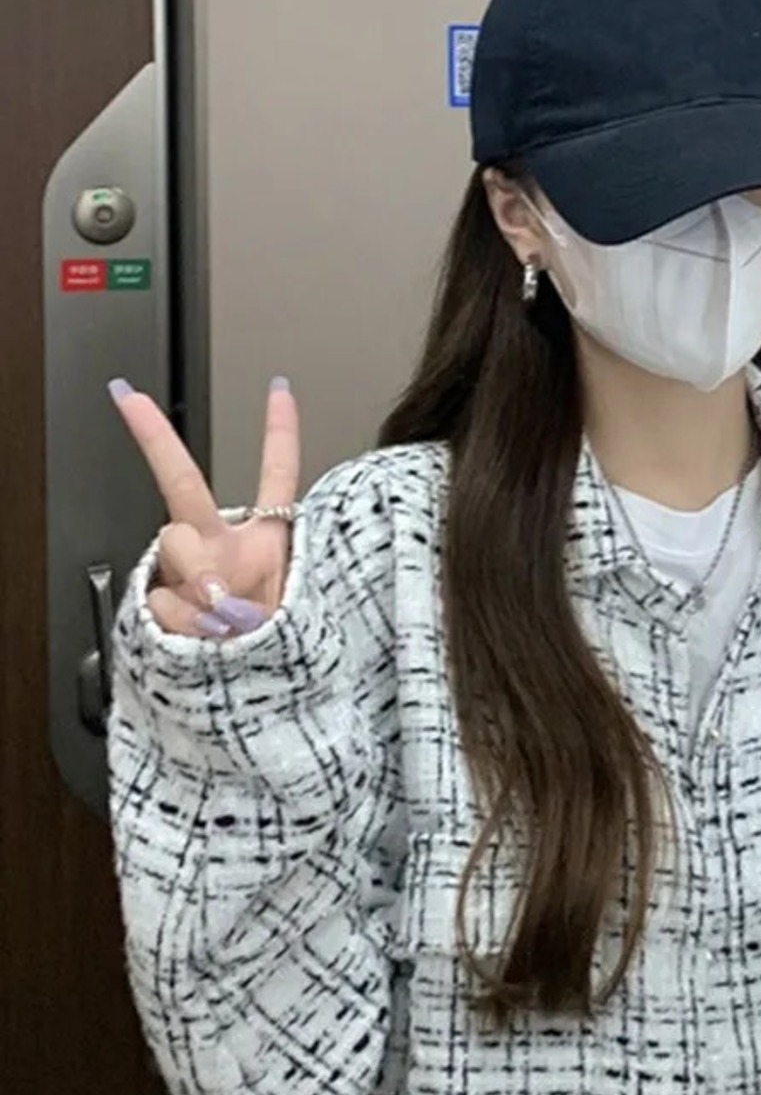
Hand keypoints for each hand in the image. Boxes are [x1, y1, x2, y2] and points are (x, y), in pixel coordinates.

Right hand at [109, 376, 299, 637]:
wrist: (260, 706)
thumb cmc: (284, 655)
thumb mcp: (294, 615)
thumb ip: (255, 586)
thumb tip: (209, 588)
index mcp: (268, 543)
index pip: (277, 478)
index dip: (279, 432)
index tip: (280, 388)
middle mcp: (224, 548)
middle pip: (183, 485)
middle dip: (156, 439)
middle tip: (133, 404)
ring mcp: (191, 574)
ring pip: (173, 545)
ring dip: (198, 580)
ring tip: (226, 622)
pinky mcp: (164, 605)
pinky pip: (164, 599)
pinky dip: (185, 624)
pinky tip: (203, 641)